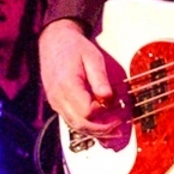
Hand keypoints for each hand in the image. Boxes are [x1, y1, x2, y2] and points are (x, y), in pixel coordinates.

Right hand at [38, 19, 126, 139]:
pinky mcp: (57, 103)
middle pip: (80, 124)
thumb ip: (100, 79)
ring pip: (75, 126)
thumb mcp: (92, 57)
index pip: (86, 111)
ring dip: (95, 132)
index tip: (114, 104)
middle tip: (119, 125)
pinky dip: (86, 126)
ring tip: (113, 131)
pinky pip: (71, 121)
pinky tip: (99, 127)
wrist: (54, 41)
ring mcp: (56, 102)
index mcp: (67, 86)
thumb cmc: (73, 47)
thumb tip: (108, 98)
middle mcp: (58, 98)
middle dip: (102, 129)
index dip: (102, 111)